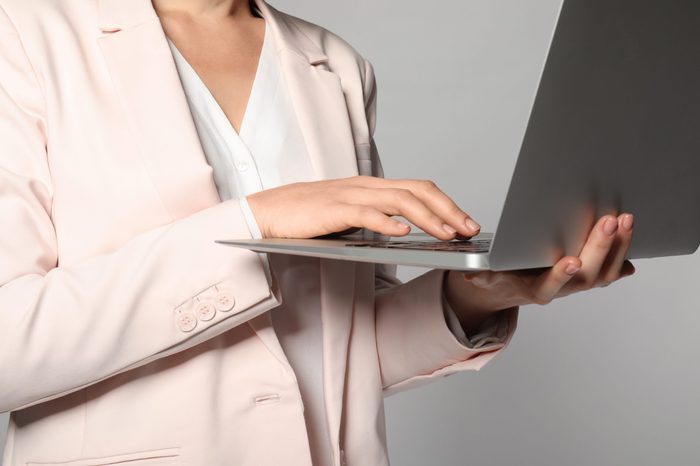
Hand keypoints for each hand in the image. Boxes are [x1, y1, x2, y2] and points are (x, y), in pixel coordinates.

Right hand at [246, 176, 481, 239]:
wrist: (268, 212)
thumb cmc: (308, 217)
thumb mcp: (350, 215)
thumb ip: (375, 216)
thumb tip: (404, 229)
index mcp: (371, 187)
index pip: (418, 188)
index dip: (446, 204)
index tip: (466, 222)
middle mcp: (365, 186)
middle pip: (417, 190)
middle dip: (448, 209)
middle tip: (470, 229)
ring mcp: (350, 195)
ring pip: (399, 199)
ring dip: (428, 217)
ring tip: (447, 234)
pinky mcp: (333, 209)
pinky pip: (366, 213)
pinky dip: (387, 222)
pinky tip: (402, 233)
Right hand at [445, 214, 635, 333]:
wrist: (510, 287)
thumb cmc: (499, 277)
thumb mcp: (483, 276)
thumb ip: (479, 274)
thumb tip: (470, 272)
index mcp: (535, 290)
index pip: (550, 286)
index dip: (561, 276)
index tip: (570, 262)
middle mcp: (562, 289)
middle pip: (586, 275)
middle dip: (599, 248)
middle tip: (608, 223)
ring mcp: (579, 283)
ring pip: (605, 271)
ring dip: (618, 247)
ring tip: (624, 220)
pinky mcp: (590, 273)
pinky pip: (613, 267)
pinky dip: (625, 252)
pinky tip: (630, 233)